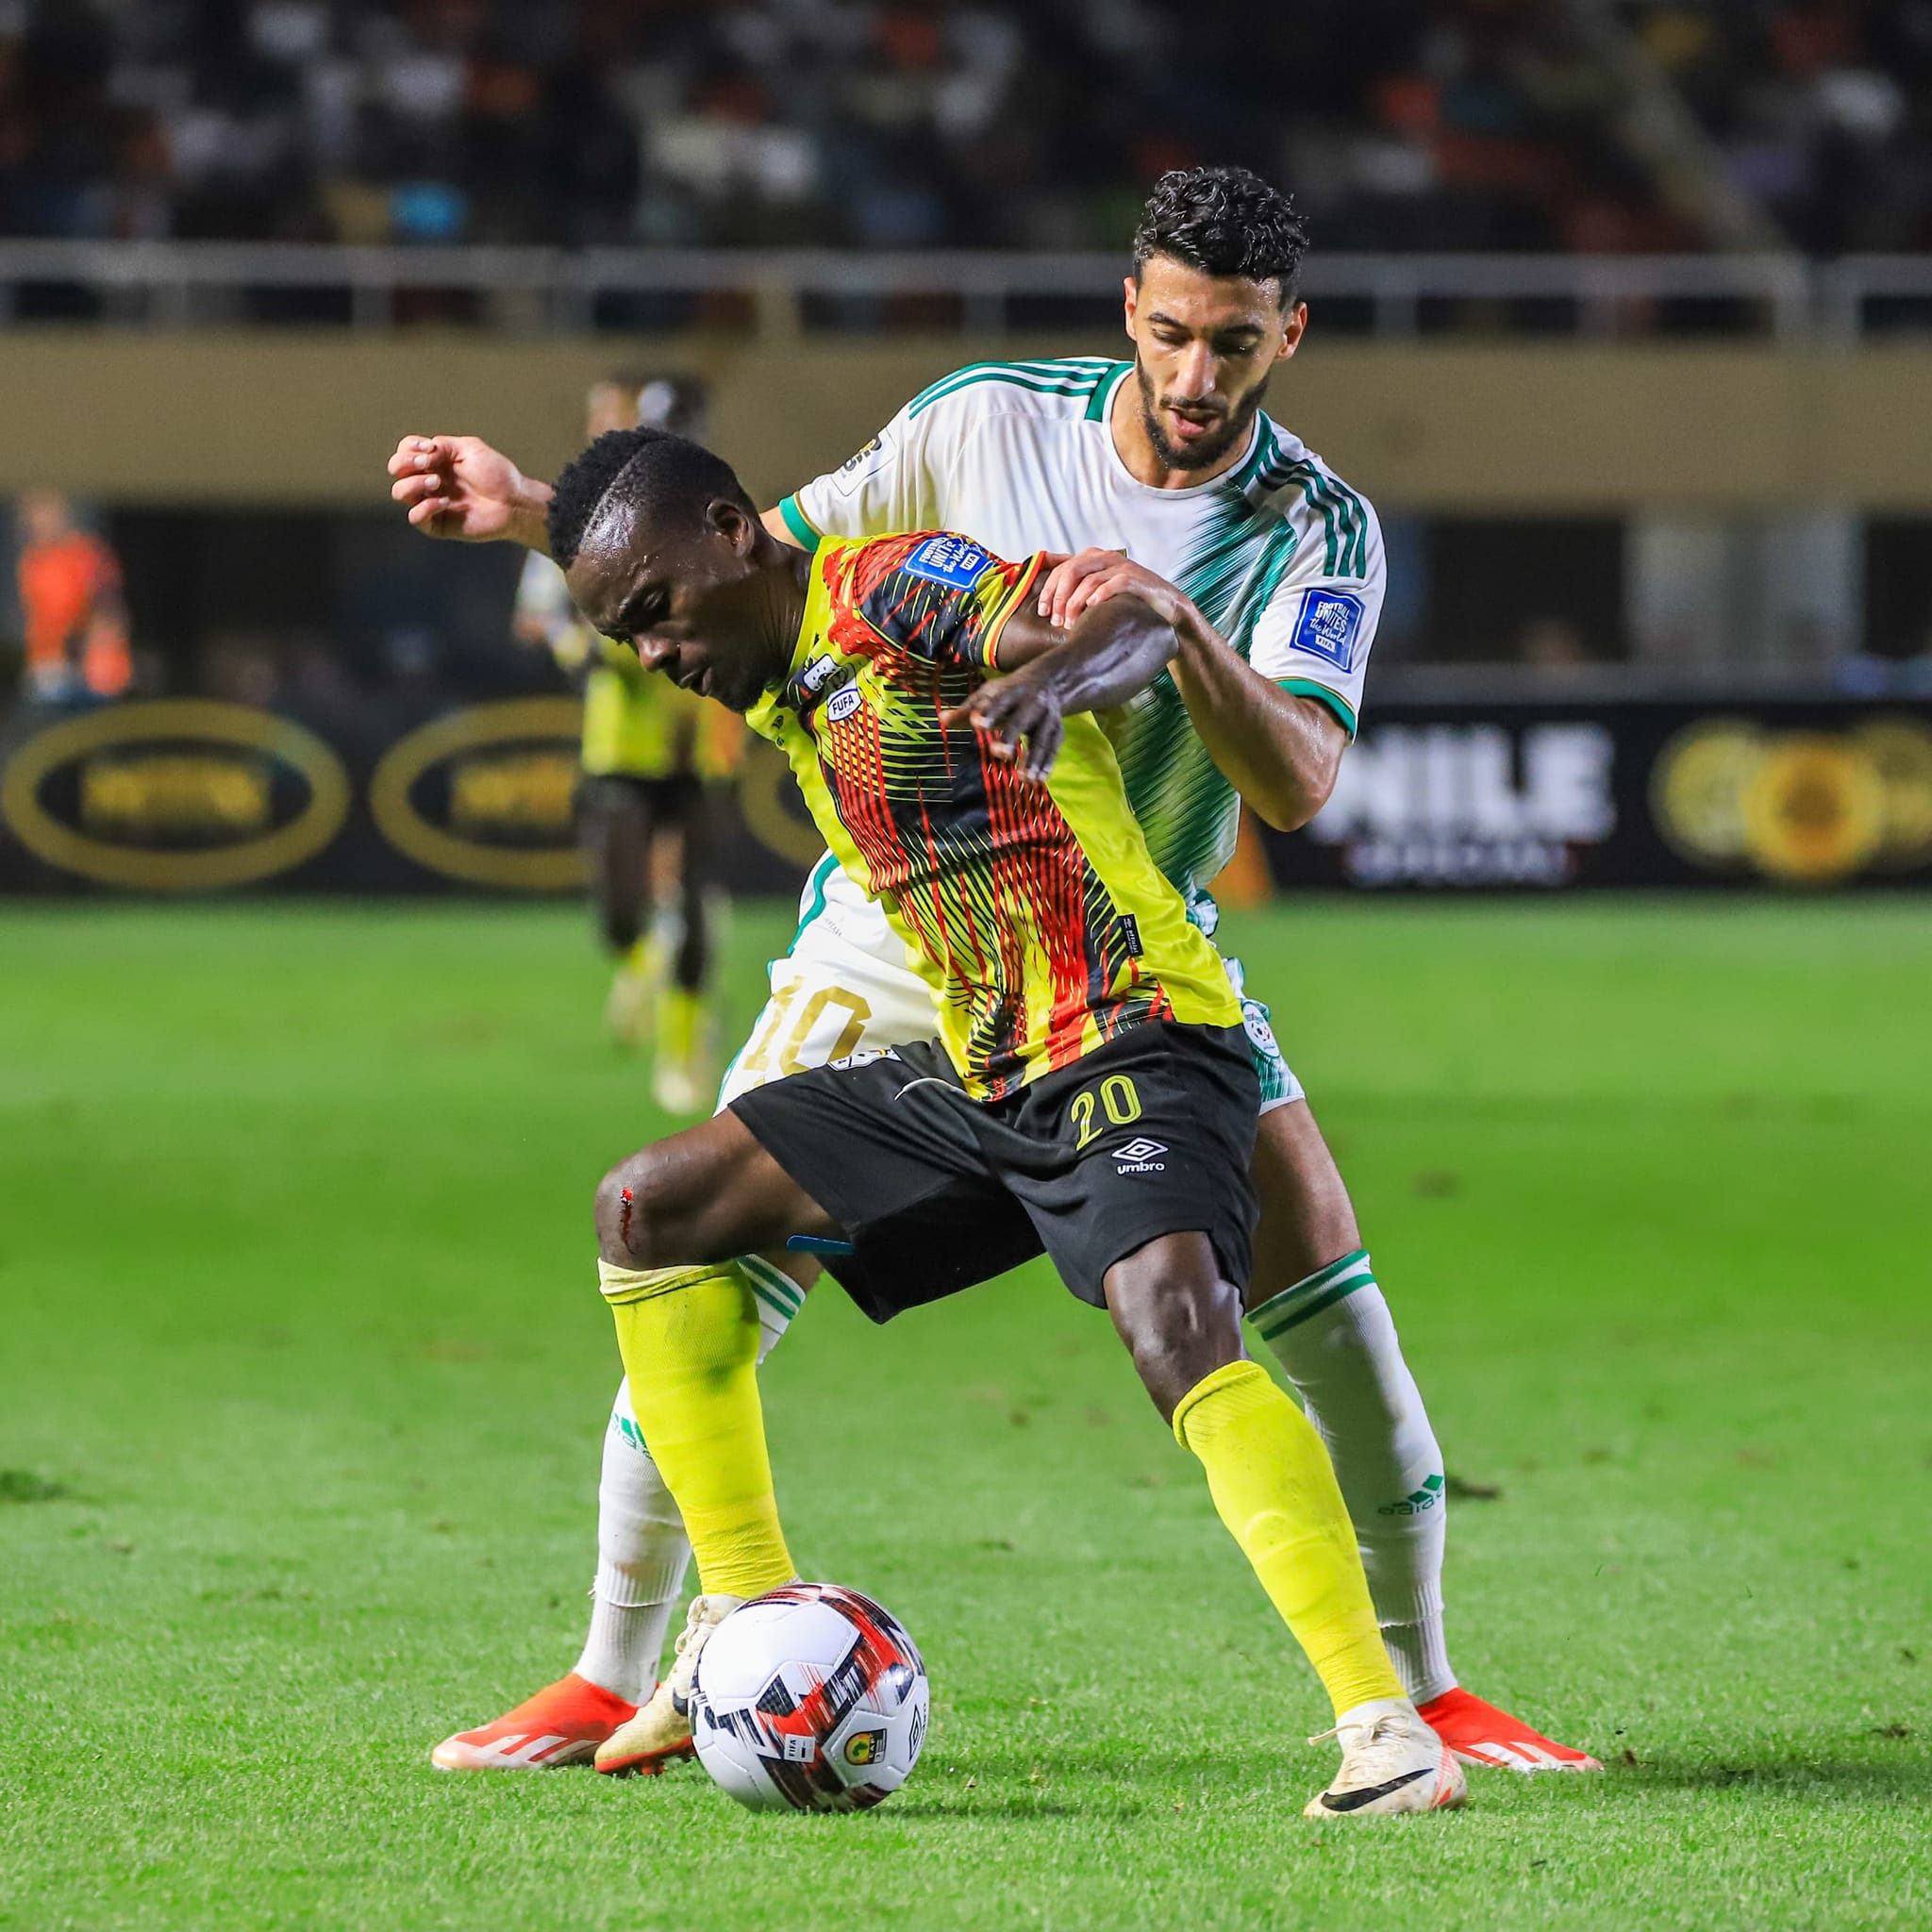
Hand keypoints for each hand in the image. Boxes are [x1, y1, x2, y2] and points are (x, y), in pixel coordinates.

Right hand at [386, 435, 549, 545]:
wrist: (514, 501)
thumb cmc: (496, 474)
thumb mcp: (469, 449)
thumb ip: (443, 446)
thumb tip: (421, 454)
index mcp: (435, 462)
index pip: (405, 451)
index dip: (409, 448)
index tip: (430, 448)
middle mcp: (429, 481)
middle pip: (396, 469)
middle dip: (405, 463)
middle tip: (427, 464)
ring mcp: (431, 502)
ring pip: (399, 492)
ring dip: (414, 483)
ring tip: (438, 482)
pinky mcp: (437, 524)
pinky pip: (415, 517)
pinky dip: (424, 507)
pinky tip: (444, 502)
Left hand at [941, 670, 1063, 781]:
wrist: (1049, 681)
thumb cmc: (1009, 693)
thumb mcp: (988, 695)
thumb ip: (967, 711)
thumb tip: (941, 721)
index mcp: (1010, 692)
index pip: (997, 702)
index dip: (988, 712)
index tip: (978, 724)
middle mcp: (1031, 703)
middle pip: (1020, 720)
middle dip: (1011, 736)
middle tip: (1000, 753)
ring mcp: (1047, 717)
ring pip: (1041, 738)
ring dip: (1034, 759)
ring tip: (1025, 779)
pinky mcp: (1057, 730)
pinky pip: (1053, 749)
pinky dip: (1046, 764)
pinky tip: (1037, 780)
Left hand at [1037, 548, 1198, 632]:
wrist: (1165, 607)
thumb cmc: (1127, 600)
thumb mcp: (1098, 591)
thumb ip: (1076, 587)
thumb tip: (1047, 595)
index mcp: (1092, 557)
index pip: (1061, 567)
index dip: (1049, 588)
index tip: (1043, 611)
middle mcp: (1105, 557)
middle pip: (1071, 571)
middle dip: (1059, 597)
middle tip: (1055, 620)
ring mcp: (1121, 566)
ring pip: (1089, 580)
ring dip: (1075, 604)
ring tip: (1071, 623)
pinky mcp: (1136, 578)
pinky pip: (1114, 583)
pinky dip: (1100, 595)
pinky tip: (1092, 608)